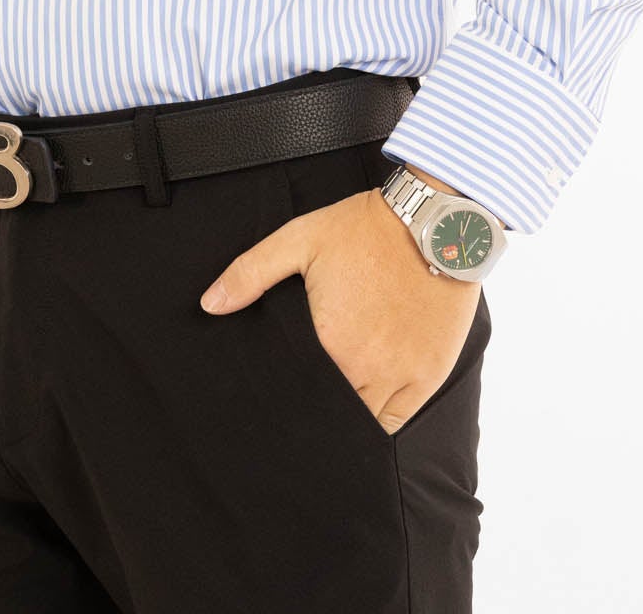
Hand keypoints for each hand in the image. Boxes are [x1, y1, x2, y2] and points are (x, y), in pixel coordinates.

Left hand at [199, 187, 479, 432]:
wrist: (433, 221)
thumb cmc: (364, 230)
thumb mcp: (299, 239)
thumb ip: (250, 273)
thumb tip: (209, 304)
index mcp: (329, 341)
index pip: (298, 392)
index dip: (286, 397)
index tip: (279, 395)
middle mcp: (365, 368)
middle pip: (331, 412)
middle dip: (314, 411)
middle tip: (302, 403)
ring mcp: (401, 376)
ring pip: (364, 422)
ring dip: (347, 417)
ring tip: (331, 405)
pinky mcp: (429, 375)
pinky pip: (398, 419)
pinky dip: (381, 418)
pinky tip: (366, 405)